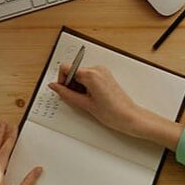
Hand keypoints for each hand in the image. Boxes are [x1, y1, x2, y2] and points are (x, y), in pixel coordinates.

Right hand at [48, 64, 182, 150]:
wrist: (129, 117)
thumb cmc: (112, 113)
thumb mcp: (84, 104)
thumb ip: (66, 94)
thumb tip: (54, 87)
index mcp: (91, 74)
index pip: (66, 68)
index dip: (62, 80)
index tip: (63, 90)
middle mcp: (97, 69)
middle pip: (73, 71)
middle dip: (71, 84)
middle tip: (77, 99)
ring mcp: (102, 72)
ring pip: (81, 74)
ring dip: (79, 86)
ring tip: (86, 100)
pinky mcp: (106, 76)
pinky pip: (89, 77)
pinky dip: (86, 86)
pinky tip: (91, 98)